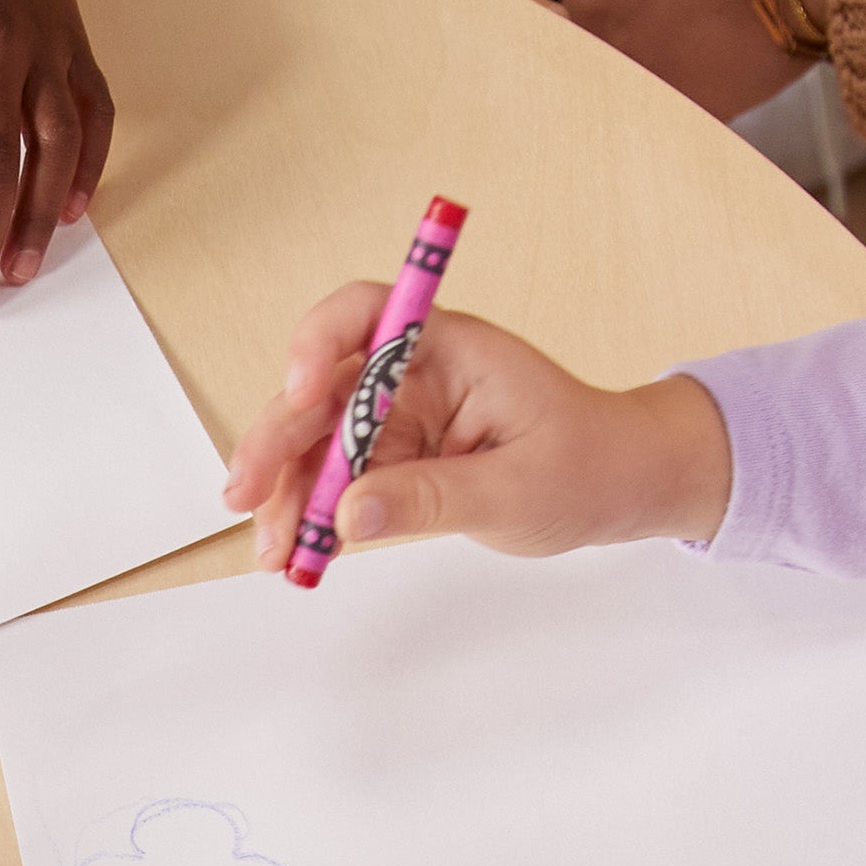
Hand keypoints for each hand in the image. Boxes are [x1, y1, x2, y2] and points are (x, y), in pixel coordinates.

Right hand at [219, 289, 731, 572]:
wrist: (618, 487)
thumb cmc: (588, 465)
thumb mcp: (516, 490)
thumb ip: (431, 498)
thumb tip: (350, 512)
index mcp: (450, 349)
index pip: (367, 314)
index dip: (319, 340)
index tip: (297, 389)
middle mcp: (413, 374)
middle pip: (321, 389)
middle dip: (277, 440)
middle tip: (246, 495)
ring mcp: (399, 417)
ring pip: (317, 442)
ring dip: (286, 491)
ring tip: (274, 549)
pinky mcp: (394, 458)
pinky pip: (337, 481)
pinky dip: (312, 514)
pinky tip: (298, 551)